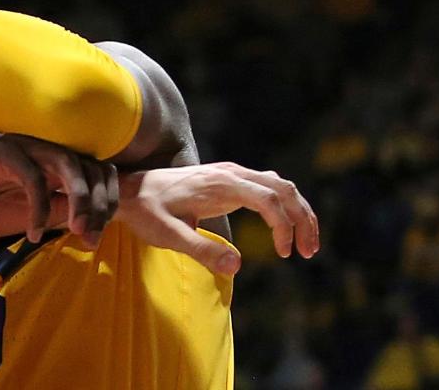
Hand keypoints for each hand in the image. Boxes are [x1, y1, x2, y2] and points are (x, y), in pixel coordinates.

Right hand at [0, 134, 119, 245]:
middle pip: (92, 166)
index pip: (100, 172)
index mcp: (59, 162)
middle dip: (97, 205)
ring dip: (79, 200)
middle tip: (88, 238)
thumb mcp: (37, 216)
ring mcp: (27, 146)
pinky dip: (39, 209)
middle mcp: (48, 148)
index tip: (95, 237)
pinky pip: (33, 178)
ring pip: (69, 164)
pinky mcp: (4, 152)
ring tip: (75, 230)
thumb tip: (95, 221)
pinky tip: (33, 233)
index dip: (106, 202)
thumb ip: (64, 212)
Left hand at [118, 162, 319, 274]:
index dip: (283, 226)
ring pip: (279, 186)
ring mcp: (232, 174)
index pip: (268, 199)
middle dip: (303, 219)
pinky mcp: (229, 180)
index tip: (284, 255)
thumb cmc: (147, 213)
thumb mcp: (169, 236)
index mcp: (221, 183)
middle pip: (283, 188)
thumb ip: (201, 251)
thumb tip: (238, 266)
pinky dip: (284, 208)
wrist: (130, 191)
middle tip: (309, 253)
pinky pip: (267, 188)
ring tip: (305, 246)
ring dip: (298, 212)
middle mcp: (231, 173)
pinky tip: (284, 231)